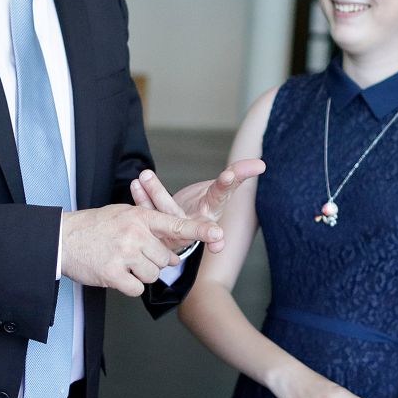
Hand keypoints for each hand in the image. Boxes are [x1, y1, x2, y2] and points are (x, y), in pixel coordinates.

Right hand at [60, 205, 220, 296]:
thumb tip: (172, 246)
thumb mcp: (122, 214)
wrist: (62, 238)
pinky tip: (116, 275)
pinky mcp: (113, 274)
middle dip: (155, 262)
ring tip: (123, 264)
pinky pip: (137, 288)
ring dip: (142, 275)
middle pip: (165, 259)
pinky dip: (129, 286)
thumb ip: (148, 226)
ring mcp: (124, 254)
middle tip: (135, 256)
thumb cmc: (93, 227)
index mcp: (139, 217)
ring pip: (153, 275)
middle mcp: (134, 234)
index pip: (176, 226)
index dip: (200, 231)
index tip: (219, 235)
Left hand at [130, 160, 264, 250]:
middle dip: (192, 206)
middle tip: (185, 207)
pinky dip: (141, 199)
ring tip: (145, 175)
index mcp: (213, 210)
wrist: (181, 232)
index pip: (221, 194)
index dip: (228, 183)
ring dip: (156, 194)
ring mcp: (176, 228)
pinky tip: (136, 183)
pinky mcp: (158, 228)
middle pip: (196, 216)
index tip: (230, 174)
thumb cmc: (203, 206)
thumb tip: (261, 165)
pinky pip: (148, 213)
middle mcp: (195, 224)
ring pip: (167, 212)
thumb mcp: (220, 191)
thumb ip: (237, 177)